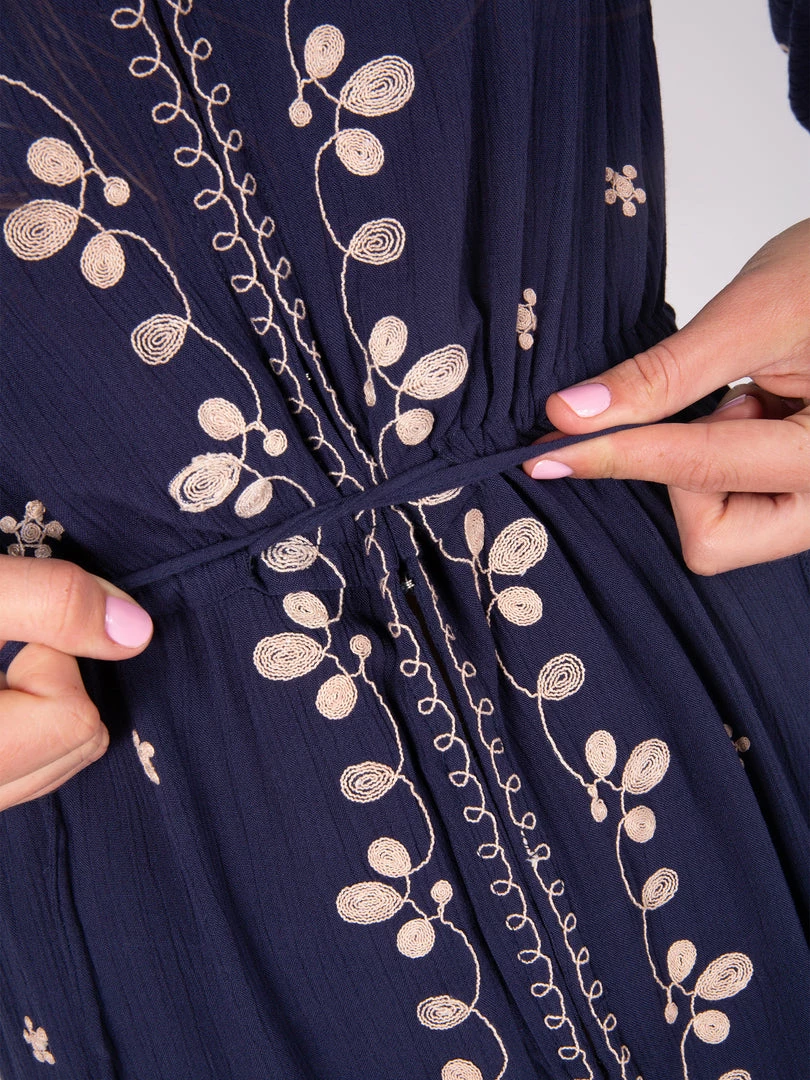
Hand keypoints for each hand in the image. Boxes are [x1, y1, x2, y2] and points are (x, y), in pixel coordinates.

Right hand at [0, 555, 152, 809]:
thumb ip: (51, 602)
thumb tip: (138, 631)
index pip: (72, 723)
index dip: (54, 656)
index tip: (17, 630)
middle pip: (76, 750)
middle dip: (52, 686)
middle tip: (6, 649)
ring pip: (53, 768)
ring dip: (39, 710)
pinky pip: (25, 775)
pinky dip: (25, 731)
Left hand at [523, 219, 809, 574]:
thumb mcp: (752, 314)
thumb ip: (664, 375)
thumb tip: (573, 414)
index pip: (698, 474)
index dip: (614, 455)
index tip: (547, 454)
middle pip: (711, 539)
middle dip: (682, 477)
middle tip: (722, 400)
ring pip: (716, 530)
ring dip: (702, 467)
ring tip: (750, 396)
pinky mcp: (794, 494)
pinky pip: (727, 507)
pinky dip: (713, 462)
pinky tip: (749, 410)